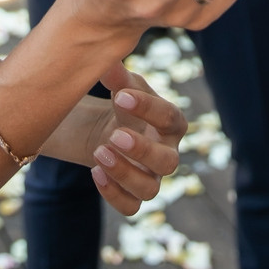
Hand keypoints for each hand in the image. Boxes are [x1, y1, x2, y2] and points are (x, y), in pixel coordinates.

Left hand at [72, 62, 188, 214]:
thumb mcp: (124, 86)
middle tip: (114, 135)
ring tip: (99, 153)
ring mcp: (153, 178)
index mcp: (172, 123)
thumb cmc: (127, 103)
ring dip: (124, 174)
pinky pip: (131, 208)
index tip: (120, 95)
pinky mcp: (136, 196)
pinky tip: (96, 173)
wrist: (114, 129)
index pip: (169, 117)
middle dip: (141, 151)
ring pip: (150, 190)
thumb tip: (106, 60)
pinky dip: (114, 195)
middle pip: (168, 163)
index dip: (147, 108)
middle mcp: (168, 154)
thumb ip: (118, 76)